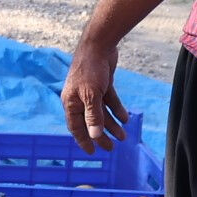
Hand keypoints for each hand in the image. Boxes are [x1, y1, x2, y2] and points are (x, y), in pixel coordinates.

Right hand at [63, 35, 127, 153]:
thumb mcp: (92, 95)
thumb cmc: (90, 69)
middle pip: (90, 122)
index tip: (92, 153)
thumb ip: (93, 116)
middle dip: (101, 135)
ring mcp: (91, 91)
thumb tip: (94, 136)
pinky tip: (125, 118)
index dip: (84, 140)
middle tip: (112, 148)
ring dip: (112, 125)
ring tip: (123, 136)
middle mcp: (79, 98)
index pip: (76, 127)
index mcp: (71, 102)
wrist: (98, 44)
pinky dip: (116, 109)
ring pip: (102, 112)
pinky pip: (109, 101)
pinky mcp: (102, 84)